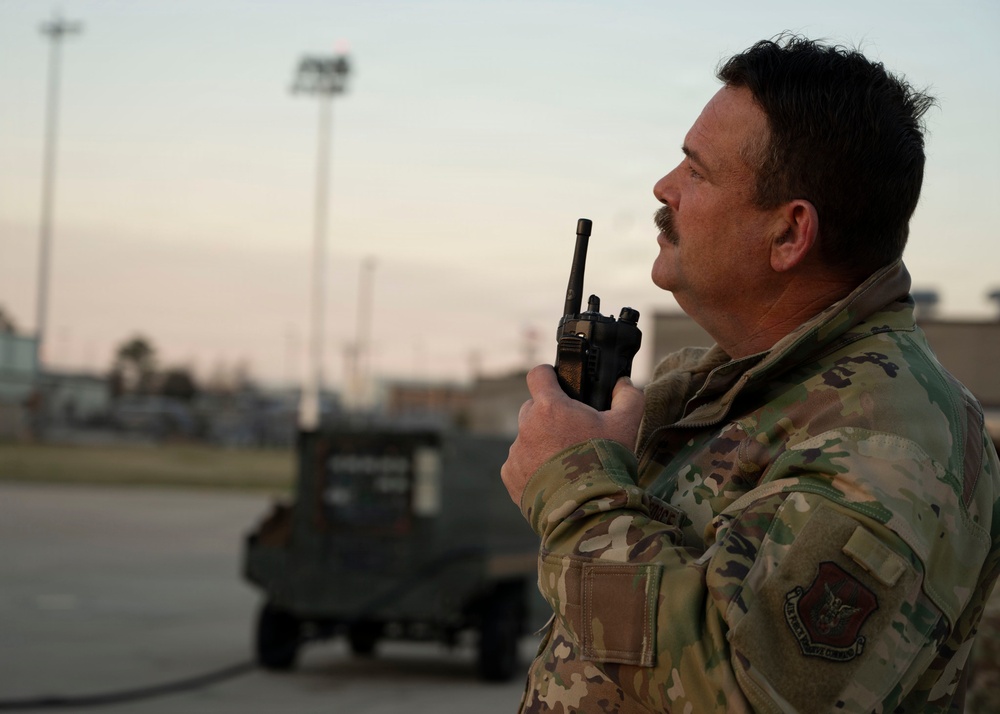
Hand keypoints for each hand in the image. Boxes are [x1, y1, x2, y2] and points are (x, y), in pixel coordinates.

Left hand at [500, 364, 644, 504]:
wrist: (586, 510)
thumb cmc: (606, 463)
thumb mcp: (626, 426)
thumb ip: (628, 397)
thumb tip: (623, 383)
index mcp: (550, 407)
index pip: (538, 375)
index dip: (548, 375)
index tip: (558, 382)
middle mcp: (527, 426)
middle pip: (533, 408)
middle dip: (549, 415)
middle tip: (572, 433)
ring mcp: (516, 452)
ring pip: (527, 438)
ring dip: (541, 444)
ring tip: (566, 464)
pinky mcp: (510, 476)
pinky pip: (520, 464)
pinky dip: (532, 469)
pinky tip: (554, 480)